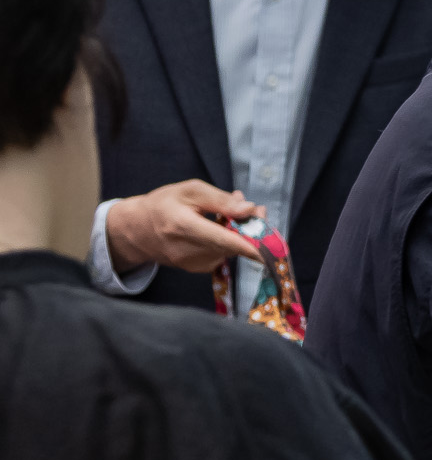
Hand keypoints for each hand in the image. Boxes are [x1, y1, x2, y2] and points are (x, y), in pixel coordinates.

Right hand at [104, 182, 264, 275]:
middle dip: (251, 229)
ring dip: (240, 234)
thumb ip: (220, 200)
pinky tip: (221, 229)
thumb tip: (249, 209)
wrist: (136, 231)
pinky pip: (223, 254)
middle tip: (258, 210)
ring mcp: (191, 263)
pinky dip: (230, 242)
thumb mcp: (189, 191)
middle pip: (231, 245)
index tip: (267, 250)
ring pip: (230, 250)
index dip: (246, 245)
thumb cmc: (163, 205)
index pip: (220, 239)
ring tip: (232, 215)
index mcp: (182, 226)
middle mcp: (186, 250)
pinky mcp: (197, 268)